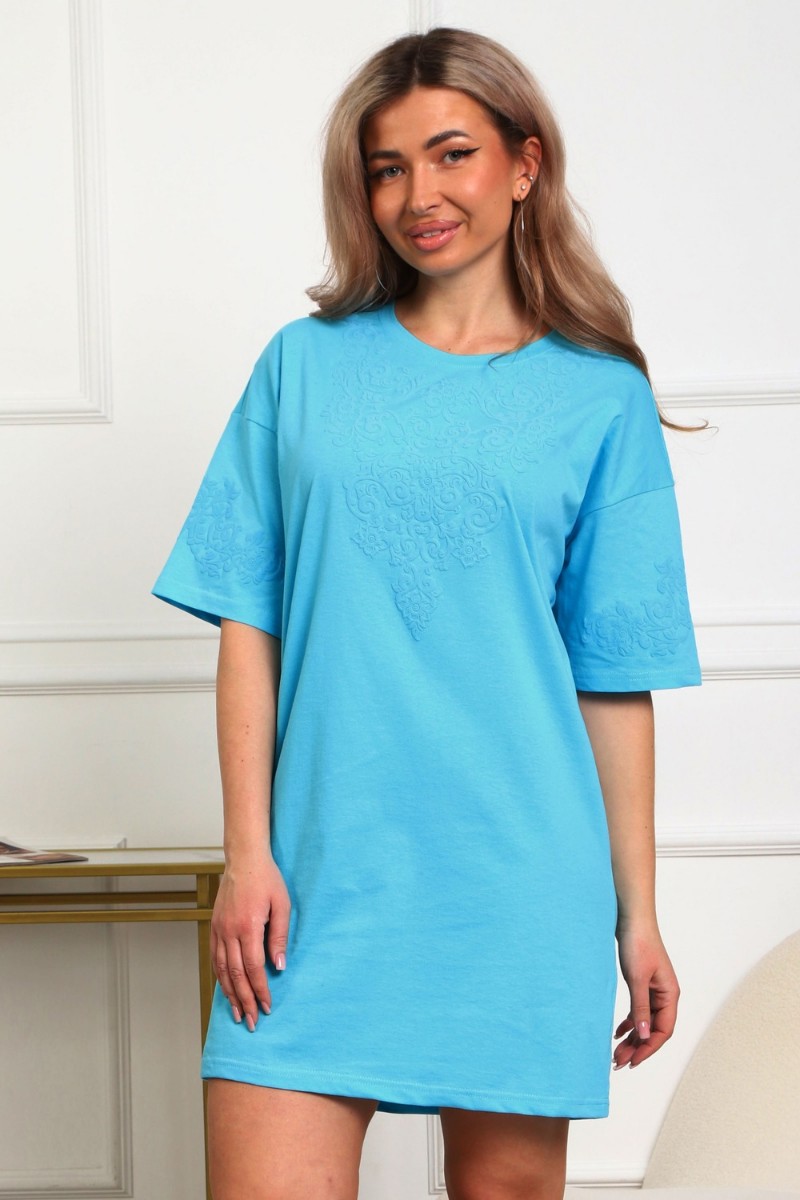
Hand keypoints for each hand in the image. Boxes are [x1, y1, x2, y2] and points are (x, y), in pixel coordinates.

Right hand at [210, 854, 290, 1031]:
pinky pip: (215, 958)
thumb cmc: (267, 880)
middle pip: (236, 975)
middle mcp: (229, 931)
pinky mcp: (215, 926)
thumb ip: (280, 937)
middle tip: (253, 1021)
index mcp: (248, 926)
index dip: (260, 990)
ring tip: (238, 1014)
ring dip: (230, 994)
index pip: (254, 968)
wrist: (244, 859)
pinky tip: (226, 989)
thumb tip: (279, 967)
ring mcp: (219, 929)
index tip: (267, 1006)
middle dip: (245, 1000)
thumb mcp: (282, 905)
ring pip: (223, 970)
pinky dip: (220, 977)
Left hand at [613, 917, 679, 1070]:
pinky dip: (629, 1023)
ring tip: (616, 1052)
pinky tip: (617, 1032)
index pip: (663, 1030)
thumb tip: (642, 1035)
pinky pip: (639, 1011)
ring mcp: (654, 990)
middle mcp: (665, 995)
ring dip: (632, 1038)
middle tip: (618, 1061)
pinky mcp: (643, 984)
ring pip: (645, 1022)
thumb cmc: (638, 943)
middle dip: (638, 1047)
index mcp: (670, 994)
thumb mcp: (637, 978)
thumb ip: (640, 1007)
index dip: (648, 1048)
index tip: (632, 1060)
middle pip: (654, 1029)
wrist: (631, 918)